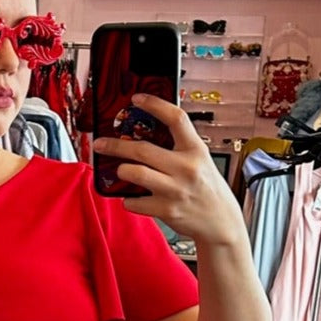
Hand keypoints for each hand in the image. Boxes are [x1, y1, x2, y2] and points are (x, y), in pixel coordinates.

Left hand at [93, 95, 244, 245]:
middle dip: (115, 145)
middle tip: (100, 144)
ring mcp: (175, 190)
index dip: (154, 104)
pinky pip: (135, 202)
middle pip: (143, 149)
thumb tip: (146, 132)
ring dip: (122, 171)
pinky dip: (129, 200)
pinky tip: (132, 198)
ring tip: (120, 170)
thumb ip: (179, 147)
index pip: (176, 118)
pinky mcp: (166, 210)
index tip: (136, 99)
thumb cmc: (206, 188)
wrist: (220, 221)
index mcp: (195, 150)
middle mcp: (186, 168)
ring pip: (136, 174)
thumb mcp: (200, 161)